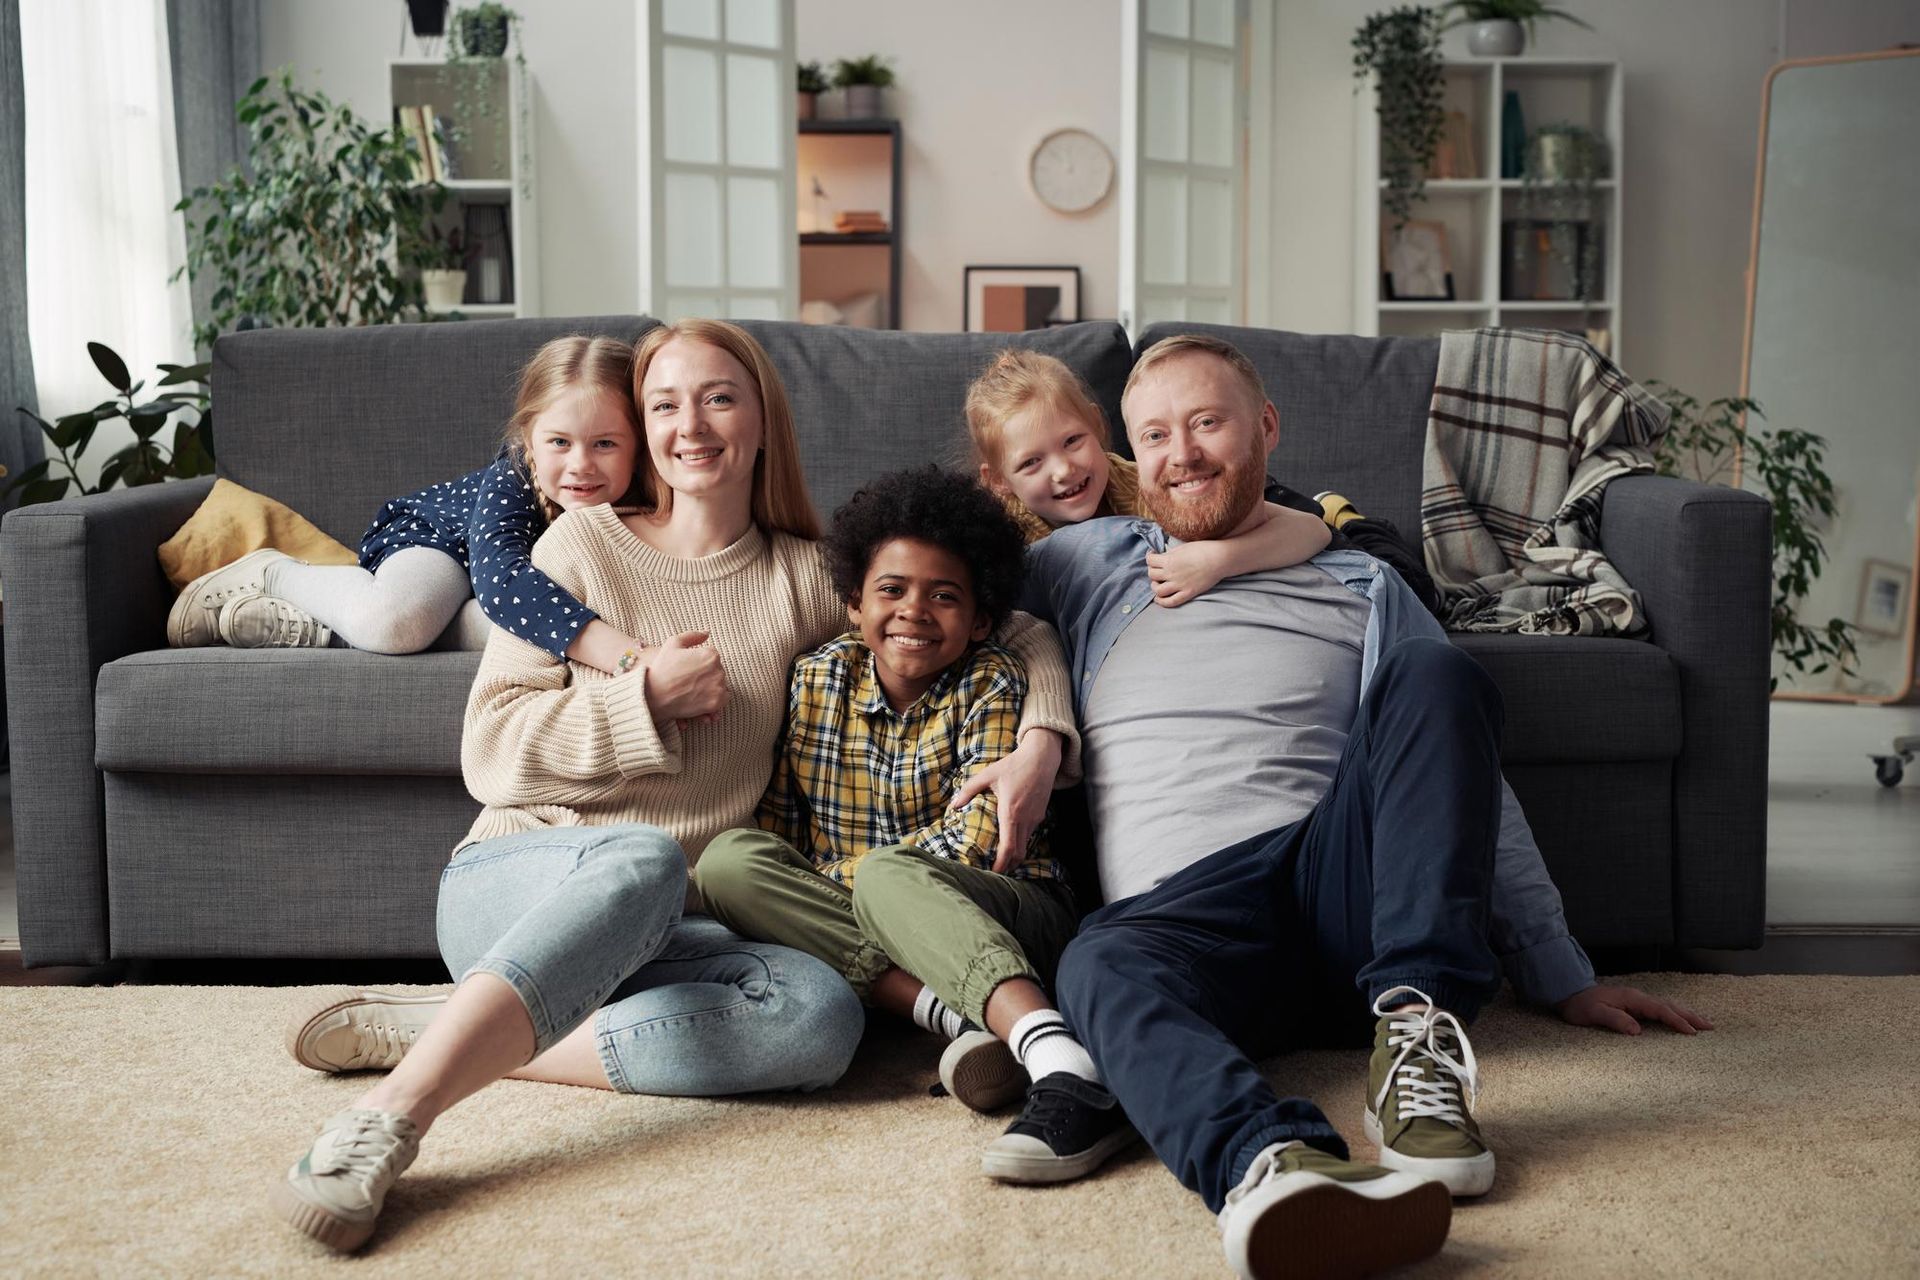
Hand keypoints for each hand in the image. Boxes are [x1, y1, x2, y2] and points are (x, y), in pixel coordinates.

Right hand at [643, 631, 726, 725]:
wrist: (653, 695)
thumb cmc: (662, 668)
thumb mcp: (673, 643)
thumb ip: (692, 636)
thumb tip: (707, 633)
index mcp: (711, 655)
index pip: (712, 657)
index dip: (699, 662)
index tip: (688, 669)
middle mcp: (718, 670)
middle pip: (717, 671)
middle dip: (706, 674)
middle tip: (688, 680)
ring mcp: (718, 687)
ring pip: (720, 684)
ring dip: (711, 686)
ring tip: (692, 689)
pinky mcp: (716, 703)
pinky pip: (723, 698)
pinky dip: (714, 698)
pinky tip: (700, 697)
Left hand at [948, 729, 1063, 873]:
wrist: (1042, 758)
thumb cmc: (1013, 765)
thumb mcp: (988, 774)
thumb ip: (969, 790)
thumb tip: (954, 805)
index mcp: (1011, 812)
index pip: (1008, 848)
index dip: (1002, 865)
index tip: (993, 874)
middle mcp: (1025, 819)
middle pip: (1018, 853)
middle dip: (1007, 866)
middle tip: (994, 874)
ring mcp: (1035, 819)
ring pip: (1025, 845)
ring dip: (1014, 856)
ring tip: (1001, 862)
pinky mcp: (1040, 815)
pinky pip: (1029, 835)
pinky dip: (1020, 844)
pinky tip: (1011, 843)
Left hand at [1146, 542, 1226, 607]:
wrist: (1219, 559)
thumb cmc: (1203, 549)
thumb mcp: (1182, 547)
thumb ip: (1170, 554)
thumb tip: (1162, 557)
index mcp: (1169, 560)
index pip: (1150, 561)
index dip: (1149, 557)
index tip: (1152, 555)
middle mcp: (1171, 574)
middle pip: (1152, 575)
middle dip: (1152, 570)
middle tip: (1157, 568)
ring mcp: (1179, 585)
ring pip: (1158, 590)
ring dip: (1154, 586)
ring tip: (1157, 583)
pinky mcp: (1188, 593)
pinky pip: (1170, 602)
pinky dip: (1161, 602)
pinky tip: (1159, 598)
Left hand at [1555, 983, 1713, 1035]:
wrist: (1570, 993)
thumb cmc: (1580, 1005)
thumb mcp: (1593, 1014)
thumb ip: (1614, 1020)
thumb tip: (1637, 1030)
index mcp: (1631, 998)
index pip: (1660, 1010)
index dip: (1676, 1021)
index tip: (1692, 1032)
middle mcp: (1638, 997)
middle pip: (1670, 1006)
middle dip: (1691, 1016)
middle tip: (1710, 1027)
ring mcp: (1637, 1000)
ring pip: (1667, 1006)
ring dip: (1686, 1014)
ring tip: (1704, 1024)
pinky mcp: (1635, 1005)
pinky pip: (1660, 1009)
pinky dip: (1675, 1014)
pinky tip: (1681, 1019)